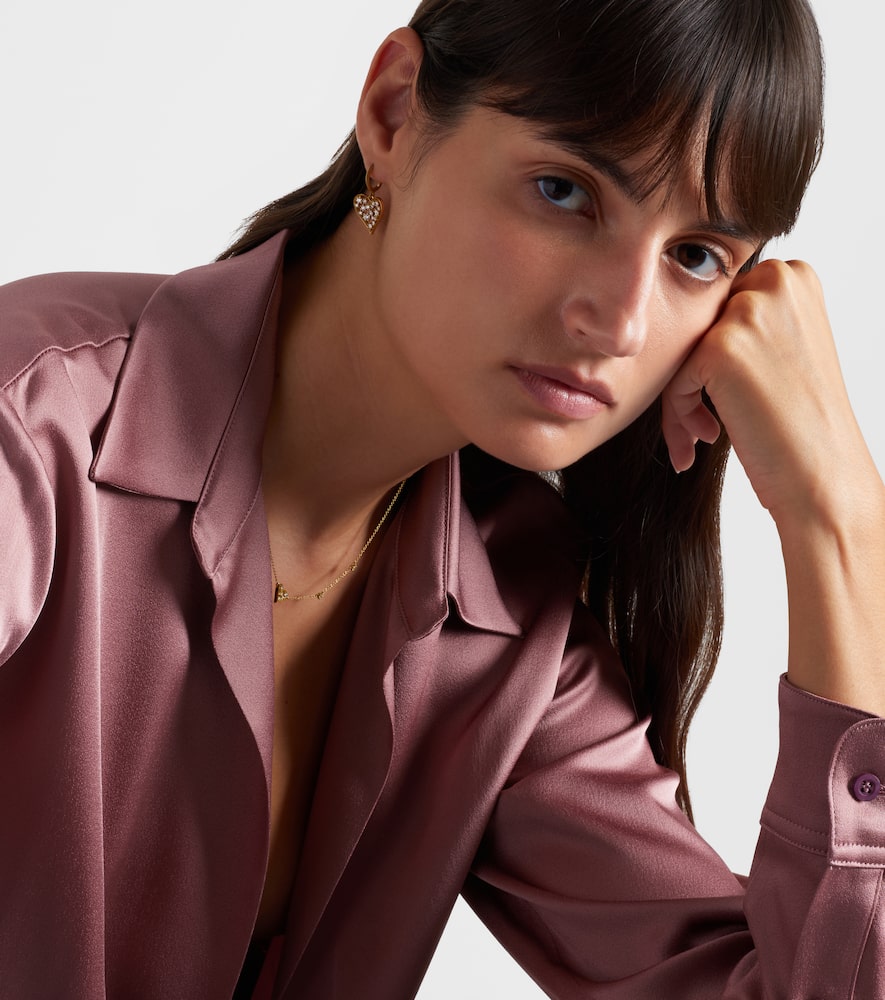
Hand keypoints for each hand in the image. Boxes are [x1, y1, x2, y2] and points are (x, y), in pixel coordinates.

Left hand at [660, 258, 869, 524]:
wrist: (823, 475)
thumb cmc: (804, 422)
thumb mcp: (788, 348)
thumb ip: (750, 321)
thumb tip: (686, 311)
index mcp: (795, 276)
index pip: (722, 305)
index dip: (713, 356)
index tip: (720, 398)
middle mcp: (775, 281)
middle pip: (698, 327)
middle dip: (693, 378)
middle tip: (701, 425)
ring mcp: (747, 311)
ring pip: (682, 353)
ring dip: (682, 401)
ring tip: (698, 436)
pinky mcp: (720, 347)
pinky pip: (674, 377)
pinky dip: (679, 412)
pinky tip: (705, 438)